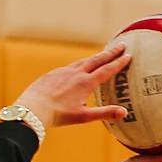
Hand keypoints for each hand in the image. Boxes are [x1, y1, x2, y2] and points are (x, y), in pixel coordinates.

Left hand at [14, 45, 131, 129]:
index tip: (128, 55)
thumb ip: (105, 113)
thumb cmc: (58, 115)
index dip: (119, 63)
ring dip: (95, 57)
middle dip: (110, 52)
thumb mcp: (83, 116)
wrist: (33, 108)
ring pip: (82, 61)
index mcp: (86, 83)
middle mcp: (76, 73)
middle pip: (97, 60)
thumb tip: (124, 112)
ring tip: (102, 54)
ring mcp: (63, 72)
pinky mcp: (53, 74)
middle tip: (121, 45)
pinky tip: (78, 67)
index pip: (107, 70)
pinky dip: (78, 64)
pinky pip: (69, 67)